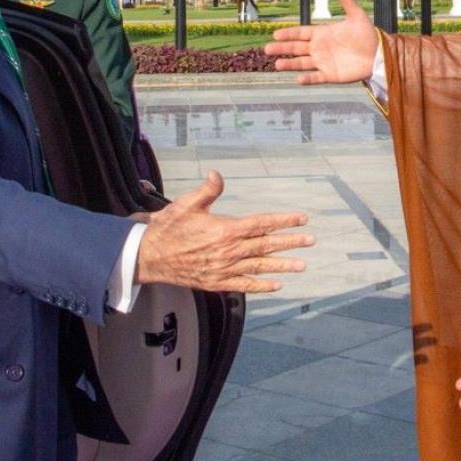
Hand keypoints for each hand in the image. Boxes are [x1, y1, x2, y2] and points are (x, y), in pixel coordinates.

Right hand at [135, 171, 313, 292]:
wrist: (149, 257)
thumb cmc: (168, 228)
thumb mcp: (186, 204)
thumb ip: (206, 190)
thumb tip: (216, 174)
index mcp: (225, 229)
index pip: (262, 224)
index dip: (284, 220)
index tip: (302, 219)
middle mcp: (229, 251)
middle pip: (266, 245)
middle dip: (290, 242)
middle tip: (311, 241)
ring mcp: (224, 269)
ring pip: (260, 267)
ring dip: (282, 265)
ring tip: (302, 265)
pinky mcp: (217, 282)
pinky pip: (244, 285)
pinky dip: (261, 286)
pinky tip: (277, 285)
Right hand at [264, 0, 376, 83]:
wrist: (378, 54)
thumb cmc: (366, 34)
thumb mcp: (357, 16)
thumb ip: (347, 1)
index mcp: (322, 33)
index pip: (301, 33)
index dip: (289, 34)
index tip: (275, 33)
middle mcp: (319, 48)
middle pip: (296, 48)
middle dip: (282, 48)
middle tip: (268, 48)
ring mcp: (324, 62)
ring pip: (302, 63)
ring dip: (290, 64)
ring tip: (277, 64)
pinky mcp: (331, 75)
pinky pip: (316, 77)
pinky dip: (307, 78)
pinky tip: (298, 78)